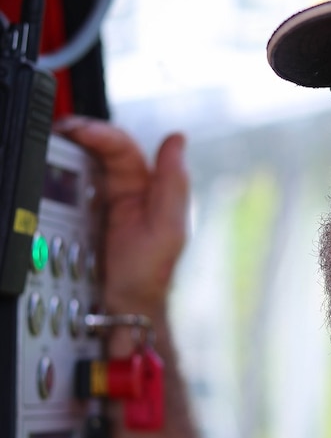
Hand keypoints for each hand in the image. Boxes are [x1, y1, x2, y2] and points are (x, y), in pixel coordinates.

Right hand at [53, 117, 188, 317]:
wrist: (122, 307)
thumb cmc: (151, 273)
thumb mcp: (168, 229)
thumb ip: (174, 183)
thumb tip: (177, 138)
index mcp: (150, 186)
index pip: (124, 147)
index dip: (102, 133)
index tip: (78, 129)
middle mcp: (128, 188)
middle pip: (100, 150)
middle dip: (79, 135)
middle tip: (57, 130)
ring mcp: (103, 201)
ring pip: (82, 165)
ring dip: (65, 151)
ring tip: (48, 143)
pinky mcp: (82, 216)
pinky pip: (67, 189)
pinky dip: (56, 177)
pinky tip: (45, 172)